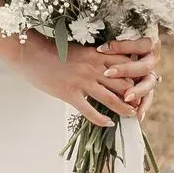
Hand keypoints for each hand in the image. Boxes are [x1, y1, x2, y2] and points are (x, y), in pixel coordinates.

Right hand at [9, 34, 157, 126]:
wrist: (30, 53)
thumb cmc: (52, 49)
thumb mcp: (78, 49)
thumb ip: (93, 57)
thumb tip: (106, 66)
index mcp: (96, 54)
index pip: (125, 65)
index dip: (137, 75)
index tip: (143, 83)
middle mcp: (93, 68)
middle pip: (123, 83)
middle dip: (134, 94)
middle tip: (142, 104)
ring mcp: (82, 82)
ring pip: (111, 98)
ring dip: (124, 109)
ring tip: (132, 115)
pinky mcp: (70, 94)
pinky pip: (90, 110)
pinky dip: (101, 119)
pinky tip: (108, 123)